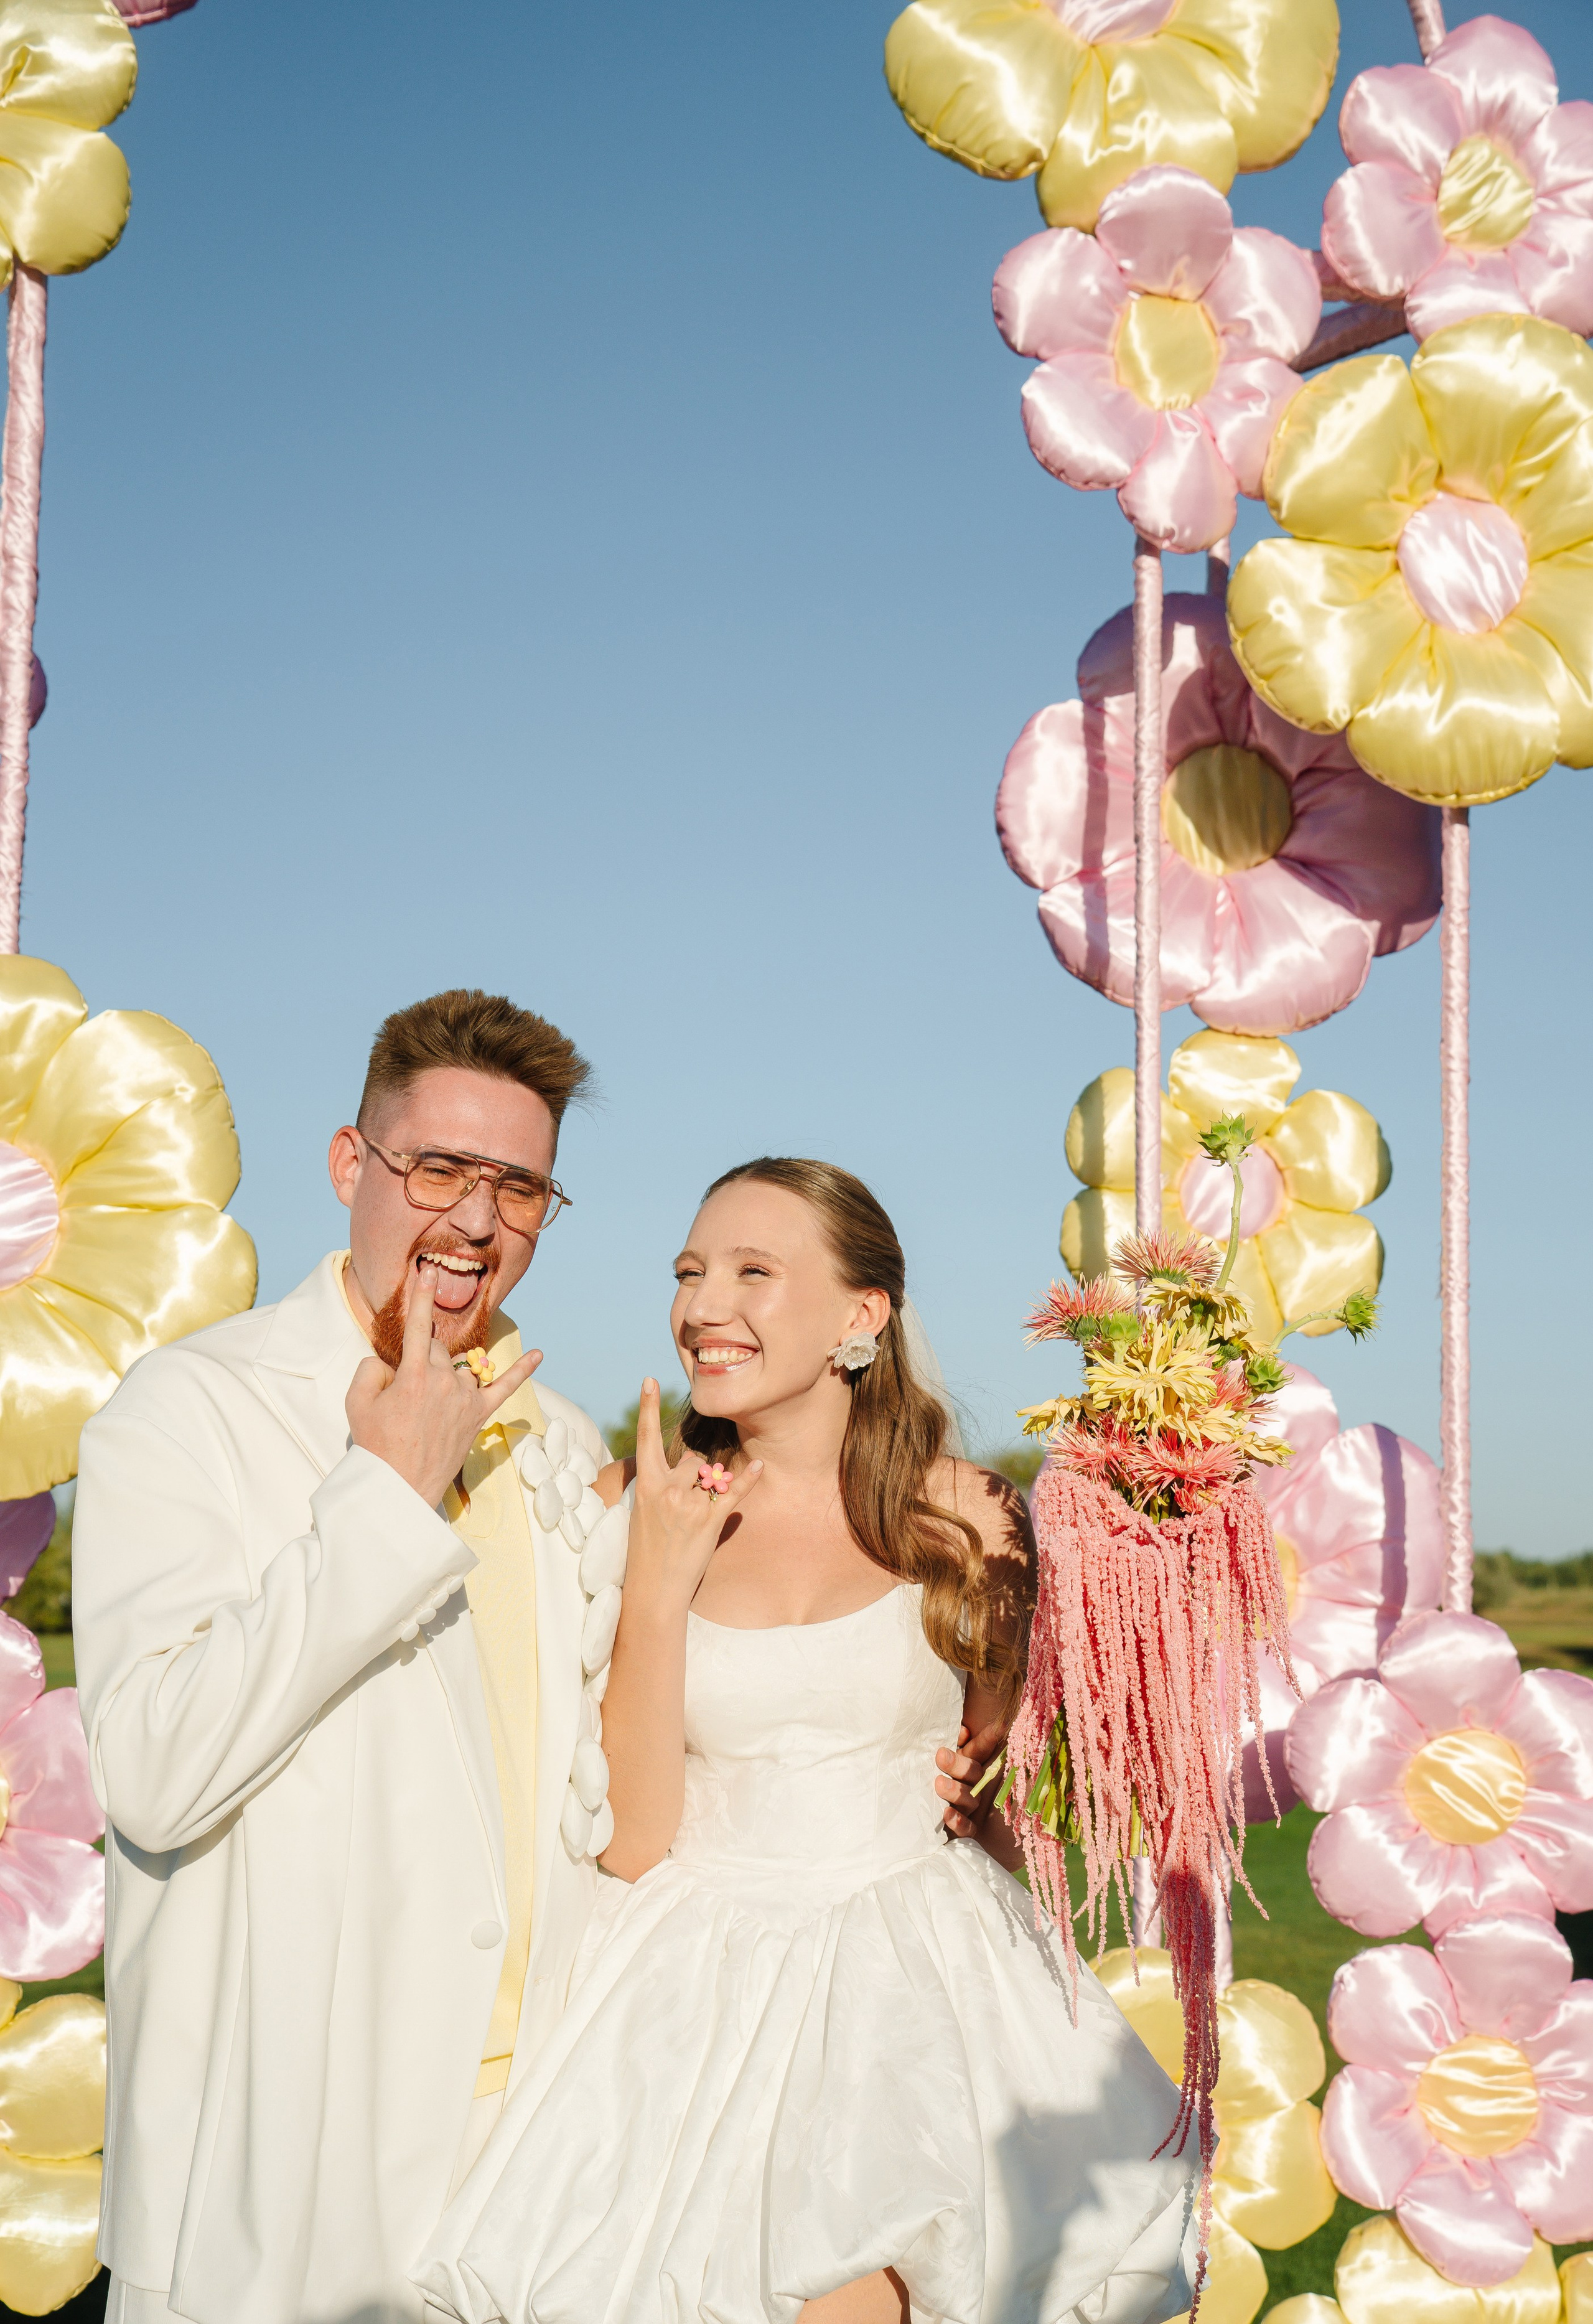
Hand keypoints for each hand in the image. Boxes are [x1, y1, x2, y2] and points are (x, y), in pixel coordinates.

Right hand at [345, 1263, 540, 1507]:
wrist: (398, 1487)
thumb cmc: (375, 1445)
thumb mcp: (357, 1403)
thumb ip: (370, 1370)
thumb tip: (389, 1363)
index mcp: (413, 1374)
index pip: (418, 1326)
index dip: (421, 1297)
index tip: (427, 1272)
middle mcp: (444, 1380)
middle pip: (437, 1350)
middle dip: (423, 1360)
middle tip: (405, 1393)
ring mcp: (465, 1398)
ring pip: (459, 1368)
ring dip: (445, 1376)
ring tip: (427, 1407)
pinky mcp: (479, 1415)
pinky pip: (504, 1388)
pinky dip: (522, 1371)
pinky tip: (539, 1354)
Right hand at [624, 1378, 761, 1615]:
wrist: (653, 1588)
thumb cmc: (647, 1549)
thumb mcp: (644, 1510)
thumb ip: (664, 1482)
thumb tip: (692, 1464)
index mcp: (647, 1485)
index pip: (646, 1438)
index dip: (648, 1407)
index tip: (651, 1380)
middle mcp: (667, 1490)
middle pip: (693, 1460)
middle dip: (696, 1475)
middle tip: (684, 1508)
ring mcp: (688, 1506)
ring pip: (710, 1476)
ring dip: (710, 1489)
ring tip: (693, 1520)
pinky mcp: (709, 1521)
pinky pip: (732, 1494)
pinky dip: (747, 1482)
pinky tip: (758, 1468)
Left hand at [937, 1718, 1005, 1837]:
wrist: (917, 1817)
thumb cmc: (926, 1780)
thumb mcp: (937, 1761)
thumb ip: (951, 1745)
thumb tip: (963, 1731)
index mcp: (966, 1765)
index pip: (979, 1750)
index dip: (988, 1738)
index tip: (999, 1725)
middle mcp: (971, 1785)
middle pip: (973, 1773)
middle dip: (958, 1764)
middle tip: (940, 1756)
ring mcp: (969, 1809)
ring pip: (970, 1799)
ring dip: (956, 1791)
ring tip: (939, 1783)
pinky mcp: (962, 1829)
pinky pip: (967, 1828)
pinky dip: (959, 1822)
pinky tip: (947, 1814)